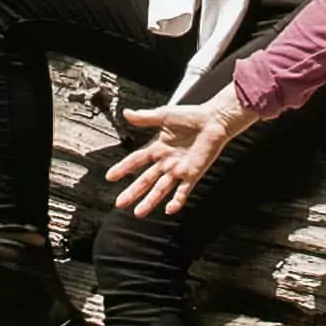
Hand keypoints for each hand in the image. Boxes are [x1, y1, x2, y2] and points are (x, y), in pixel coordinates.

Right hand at [110, 91, 248, 216]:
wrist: (215, 120)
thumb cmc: (191, 116)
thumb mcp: (164, 115)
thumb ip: (145, 118)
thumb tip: (126, 113)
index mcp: (158, 148)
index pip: (136, 160)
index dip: (123, 168)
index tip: (110, 177)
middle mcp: (166, 162)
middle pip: (146, 180)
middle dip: (133, 192)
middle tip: (119, 203)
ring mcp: (179, 170)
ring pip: (161, 189)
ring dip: (150, 201)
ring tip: (138, 213)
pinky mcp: (193, 174)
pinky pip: (183, 190)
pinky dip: (177, 200)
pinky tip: (169, 209)